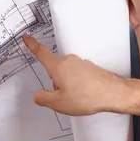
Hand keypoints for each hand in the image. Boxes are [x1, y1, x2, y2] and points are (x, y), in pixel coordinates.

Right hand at [22, 35, 139, 116]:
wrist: (113, 93)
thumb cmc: (87, 97)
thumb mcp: (58, 103)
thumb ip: (43, 98)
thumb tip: (38, 95)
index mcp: (58, 67)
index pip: (41, 53)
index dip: (32, 45)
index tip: (27, 37)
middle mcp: (69, 61)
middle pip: (55, 70)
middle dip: (56, 83)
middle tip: (66, 97)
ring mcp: (81, 63)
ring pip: (67, 75)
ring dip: (68, 85)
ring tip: (79, 97)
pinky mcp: (90, 68)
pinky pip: (78, 76)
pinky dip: (79, 86)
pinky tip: (86, 95)